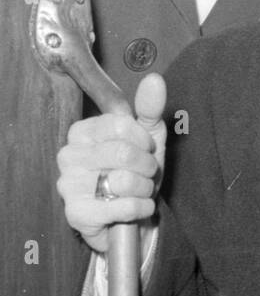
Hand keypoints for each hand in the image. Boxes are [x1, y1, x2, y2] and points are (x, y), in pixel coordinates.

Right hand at [56, 74, 166, 253]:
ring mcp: (68, 185)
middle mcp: (68, 156)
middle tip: (147, 173)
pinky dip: (140, 207)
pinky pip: (122, 206)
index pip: (120, 124)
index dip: (143, 139)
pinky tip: (138, 207)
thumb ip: (150, 108)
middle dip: (147, 166)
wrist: (132, 216)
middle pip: (122, 153)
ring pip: (123, 180)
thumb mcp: (148, 137)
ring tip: (140, 190)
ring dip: (144, 187)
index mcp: (82, 131)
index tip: (146, 148)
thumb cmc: (136, 171)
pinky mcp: (76, 214)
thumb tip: (154, 80)